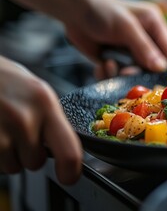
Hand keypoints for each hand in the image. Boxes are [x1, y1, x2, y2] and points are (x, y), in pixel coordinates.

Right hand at [0, 56, 81, 184]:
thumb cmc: (1, 79)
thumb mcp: (36, 92)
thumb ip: (51, 119)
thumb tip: (65, 145)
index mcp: (45, 104)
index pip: (69, 152)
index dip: (70, 172)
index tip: (69, 176)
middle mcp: (24, 119)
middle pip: (35, 162)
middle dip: (29, 153)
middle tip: (18, 132)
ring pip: (13, 166)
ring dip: (8, 154)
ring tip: (2, 128)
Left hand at [64, 0, 166, 78]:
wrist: (72, 10)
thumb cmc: (102, 11)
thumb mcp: (126, 27)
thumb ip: (144, 48)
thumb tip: (161, 68)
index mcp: (154, 25)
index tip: (166, 81)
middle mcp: (145, 39)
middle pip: (153, 64)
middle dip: (141, 73)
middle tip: (129, 74)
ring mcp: (130, 50)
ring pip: (135, 72)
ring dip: (123, 74)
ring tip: (111, 66)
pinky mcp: (115, 59)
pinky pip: (118, 75)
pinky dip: (109, 74)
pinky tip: (102, 65)